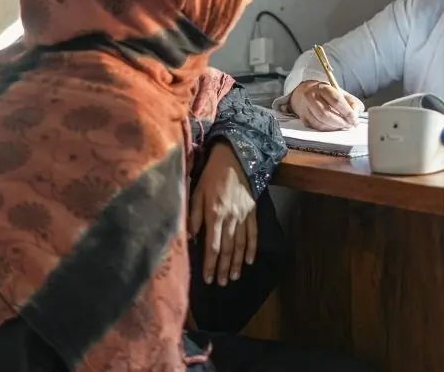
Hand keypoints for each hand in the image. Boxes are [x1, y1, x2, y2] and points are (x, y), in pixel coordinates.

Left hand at [188, 142, 256, 285]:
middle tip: (222, 284)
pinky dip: (252, 248)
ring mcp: (243, 216)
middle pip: (228, 250)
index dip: (210, 264)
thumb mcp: (197, 193)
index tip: (208, 279)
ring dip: (238, 263)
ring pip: (241, 245)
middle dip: (224, 269)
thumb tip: (190, 238)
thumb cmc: (211, 176)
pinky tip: (249, 260)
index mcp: (214, 214)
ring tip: (234, 277)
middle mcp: (230, 218)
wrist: (235, 159)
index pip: (212, 246)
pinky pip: (253, 234)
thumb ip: (194, 216)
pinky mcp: (252, 212)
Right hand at [289, 80, 364, 130]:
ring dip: (335, 127)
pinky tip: (334, 127)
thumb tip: (356, 114)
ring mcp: (305, 108)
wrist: (305, 91)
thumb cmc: (326, 93)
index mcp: (323, 88)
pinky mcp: (303, 118)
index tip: (355, 120)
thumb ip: (351, 101)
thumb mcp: (340, 92)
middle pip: (327, 114)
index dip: (347, 112)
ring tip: (343, 126)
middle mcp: (311, 97)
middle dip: (341, 122)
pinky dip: (328, 129)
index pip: (336, 101)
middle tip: (350, 125)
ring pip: (321, 123)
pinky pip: (317, 127)